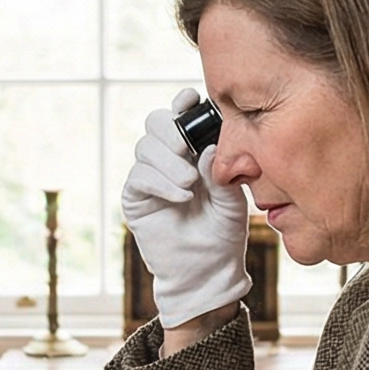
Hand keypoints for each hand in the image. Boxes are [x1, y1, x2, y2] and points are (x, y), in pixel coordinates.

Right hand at [120, 87, 249, 327]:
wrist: (208, 270)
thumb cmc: (224, 232)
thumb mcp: (232, 198)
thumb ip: (221, 171)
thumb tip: (209, 146)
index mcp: (194, 150)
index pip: (182, 115)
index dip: (183, 103)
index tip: (192, 99)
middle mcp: (169, 158)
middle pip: (155, 122)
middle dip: (169, 128)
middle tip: (186, 147)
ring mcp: (150, 176)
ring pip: (145, 147)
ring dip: (168, 161)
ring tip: (190, 184)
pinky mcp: (136, 198)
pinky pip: (139, 177)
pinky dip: (160, 183)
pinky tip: (181, 197)